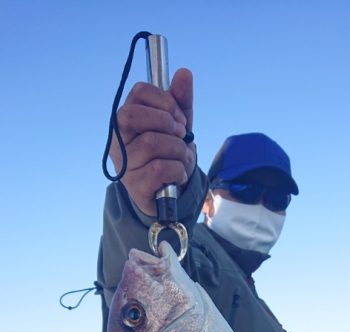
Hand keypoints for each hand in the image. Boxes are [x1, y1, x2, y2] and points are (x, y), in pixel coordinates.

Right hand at [110, 68, 195, 214]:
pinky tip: (178, 175)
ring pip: (152, 143)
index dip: (164, 100)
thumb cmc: (169, 154)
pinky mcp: (135, 186)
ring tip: (183, 158)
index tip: (180, 117)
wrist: (169, 194)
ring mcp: (124, 163)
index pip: (138, 92)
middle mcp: (119, 139)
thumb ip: (180, 101)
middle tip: (181, 134)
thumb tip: (184, 72)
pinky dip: (178, 170)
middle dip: (165, 122)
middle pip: (133, 116)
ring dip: (179, 150)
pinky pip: (160, 169)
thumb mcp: (178, 125)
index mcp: (127, 119)